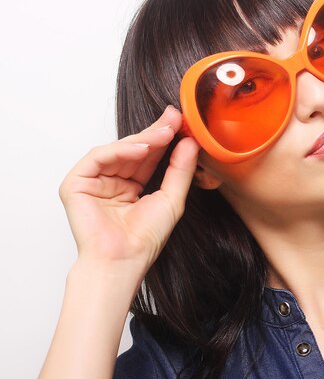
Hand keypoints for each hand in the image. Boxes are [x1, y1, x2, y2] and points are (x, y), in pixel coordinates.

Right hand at [58, 105, 199, 273]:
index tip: (181, 122)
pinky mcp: (76, 183)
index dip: (164, 139)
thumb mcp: (171, 198)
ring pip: (118, 150)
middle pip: (134, 149)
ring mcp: (93, 182)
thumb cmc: (144, 238)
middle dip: (155, 132)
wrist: (124, 259)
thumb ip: (181, 169)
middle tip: (173, 118)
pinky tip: (143, 147)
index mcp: (131, 186)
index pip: (149, 156)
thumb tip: (191, 142)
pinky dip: (121, 150)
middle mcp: (111, 181)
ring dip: (143, 139)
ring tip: (164, 133)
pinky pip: (99, 157)